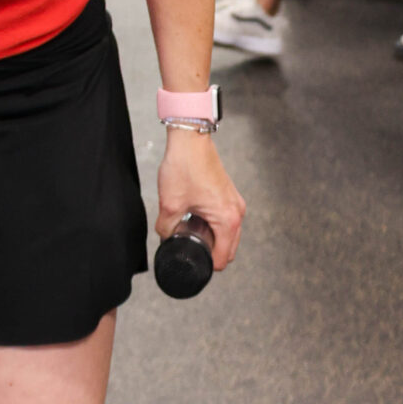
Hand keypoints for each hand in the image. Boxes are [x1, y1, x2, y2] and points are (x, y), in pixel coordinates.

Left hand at [157, 133, 244, 270]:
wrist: (190, 139)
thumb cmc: (185, 166)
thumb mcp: (170, 204)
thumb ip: (166, 229)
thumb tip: (166, 239)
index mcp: (228, 219)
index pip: (222, 259)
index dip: (205, 264)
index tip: (190, 260)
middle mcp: (237, 212)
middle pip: (228, 249)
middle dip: (209, 253)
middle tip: (188, 247)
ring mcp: (234, 202)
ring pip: (227, 235)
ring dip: (211, 238)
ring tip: (189, 231)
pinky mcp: (229, 195)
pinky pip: (225, 220)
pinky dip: (213, 225)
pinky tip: (195, 218)